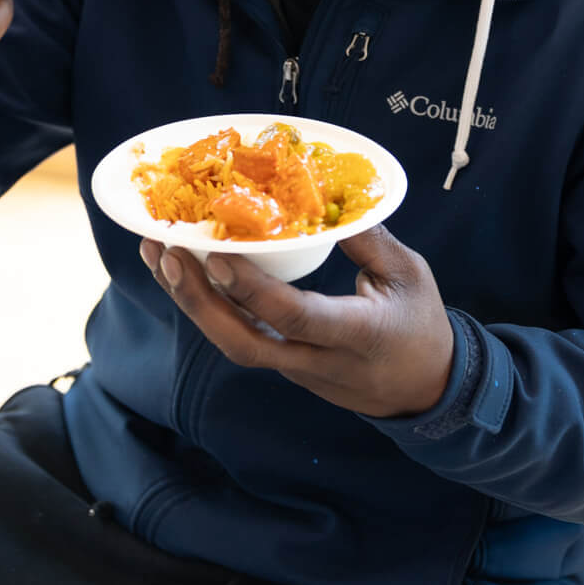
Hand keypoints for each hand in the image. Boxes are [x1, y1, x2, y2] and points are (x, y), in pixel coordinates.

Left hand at [140, 225, 455, 417]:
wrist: (425, 389)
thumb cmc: (420, 324)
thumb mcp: (408, 274)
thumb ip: (369, 239)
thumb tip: (327, 195)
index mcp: (356, 334)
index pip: (296, 318)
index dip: (252, 291)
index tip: (217, 256)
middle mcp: (317, 360)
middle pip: (244, 344)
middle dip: (199, 303)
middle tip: (168, 255)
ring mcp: (296, 369)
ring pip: (233, 344)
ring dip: (191, 303)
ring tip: (158, 256)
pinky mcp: (285, 366)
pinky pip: (240, 337)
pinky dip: (208, 306)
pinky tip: (183, 272)